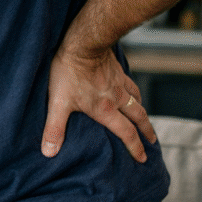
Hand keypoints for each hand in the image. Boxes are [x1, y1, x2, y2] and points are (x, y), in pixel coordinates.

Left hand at [41, 44, 156, 162]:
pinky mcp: (117, 70)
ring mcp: (119, 83)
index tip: (142, 158)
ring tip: (144, 120)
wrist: (83, 43)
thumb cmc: (69, 72)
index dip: (135, 147)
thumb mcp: (58, 103)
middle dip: (146, 132)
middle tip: (152, 142)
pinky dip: (135, 93)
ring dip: (143, 113)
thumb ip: (54, 128)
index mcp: (105, 110)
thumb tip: (48, 153)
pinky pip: (131, 85)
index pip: (126, 133)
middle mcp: (117, 99)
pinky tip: (132, 93)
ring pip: (137, 101)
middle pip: (138, 118)